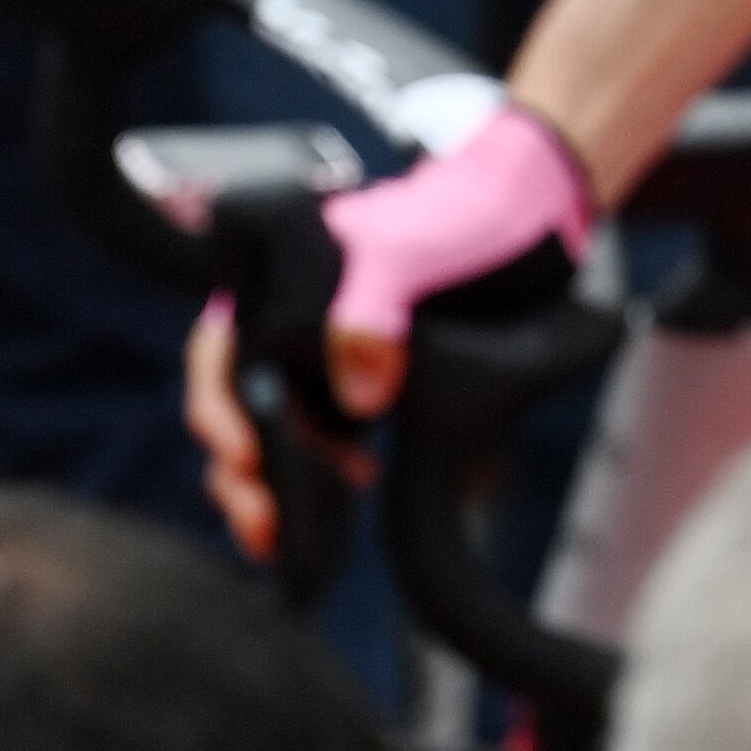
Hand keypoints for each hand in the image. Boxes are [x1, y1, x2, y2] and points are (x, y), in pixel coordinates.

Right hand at [186, 95, 597, 557]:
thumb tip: (361, 401)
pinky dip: (321, 481)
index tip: (246, 453)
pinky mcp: (363, 387)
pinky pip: (323, 444)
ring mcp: (323, 357)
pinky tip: (355, 491)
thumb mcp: (412, 249)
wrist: (532, 211)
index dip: (218, 406)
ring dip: (272, 490)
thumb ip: (374, 311)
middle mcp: (288, 320)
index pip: (218, 350)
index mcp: (275, 277)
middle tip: (266, 525)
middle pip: (234, 405)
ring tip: (286, 539)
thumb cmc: (461, 212)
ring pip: (272, 434)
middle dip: (238, 471)